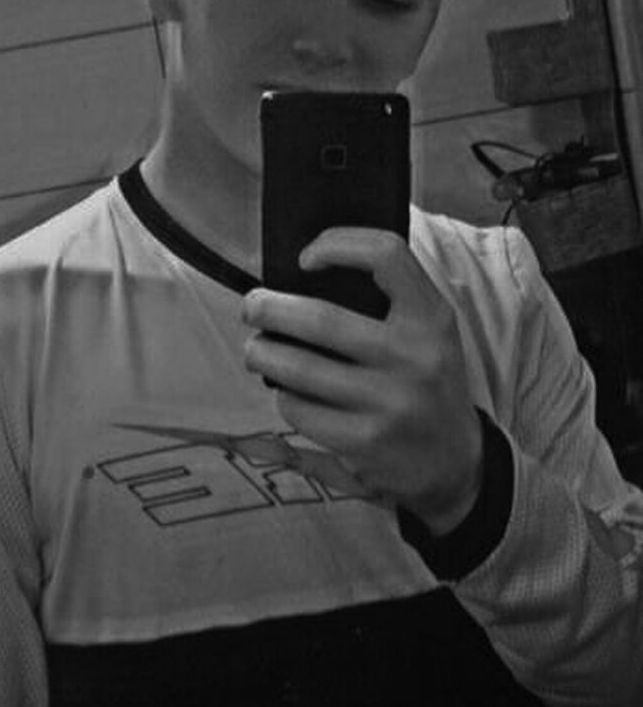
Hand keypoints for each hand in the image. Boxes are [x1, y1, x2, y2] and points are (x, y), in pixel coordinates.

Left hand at [243, 227, 483, 534]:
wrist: (454, 461)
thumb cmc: (425, 380)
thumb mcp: (427, 331)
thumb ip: (386, 298)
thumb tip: (302, 272)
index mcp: (431, 316)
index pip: (386, 255)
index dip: (337, 244)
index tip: (305, 259)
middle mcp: (415, 356)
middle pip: (320, 319)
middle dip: (270, 309)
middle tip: (252, 308)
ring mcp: (390, 402)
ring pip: (299, 368)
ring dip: (262, 354)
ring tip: (256, 349)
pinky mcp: (365, 442)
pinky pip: (300, 410)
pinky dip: (283, 396)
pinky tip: (287, 392)